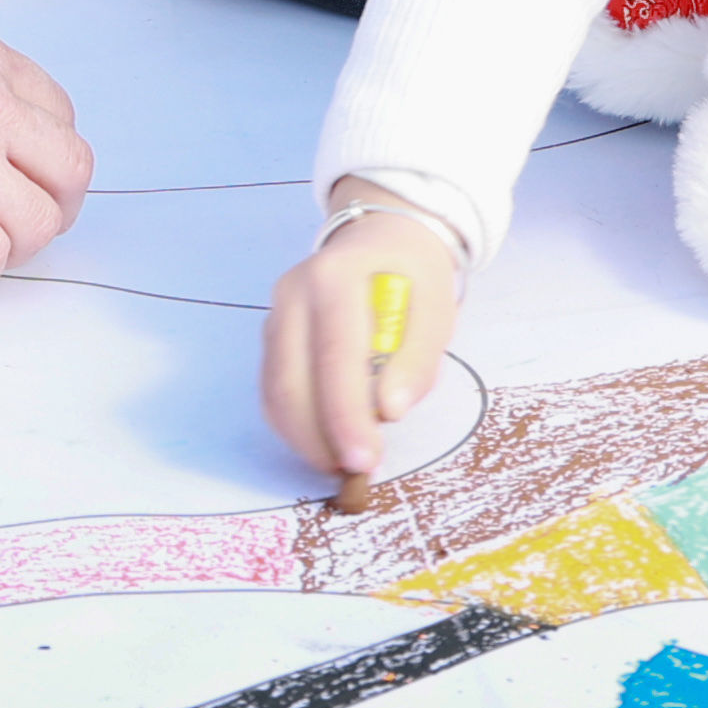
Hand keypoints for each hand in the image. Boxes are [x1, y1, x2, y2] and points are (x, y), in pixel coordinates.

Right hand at [259, 201, 464, 483]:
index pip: (334, 355)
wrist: (382, 236)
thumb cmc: (413, 274)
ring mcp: (275, 313)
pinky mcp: (271, 335)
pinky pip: (274, 390)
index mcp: (336, 277)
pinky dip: (296, 425)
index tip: (364, 459)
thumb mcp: (436, 307)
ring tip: (341, 462)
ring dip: (305, 437)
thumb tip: (389, 411)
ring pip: (275, 391)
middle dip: (319, 436)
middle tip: (352, 471)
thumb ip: (417, 358)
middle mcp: (293, 293)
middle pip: (291, 379)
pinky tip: (324, 442)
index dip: (345, 414)